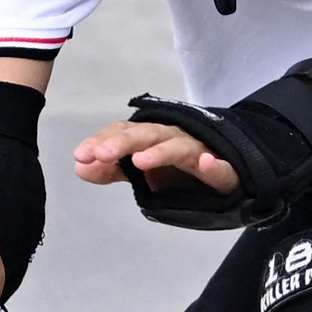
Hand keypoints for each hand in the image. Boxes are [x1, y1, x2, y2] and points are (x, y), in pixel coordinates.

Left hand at [73, 119, 240, 192]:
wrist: (231, 178)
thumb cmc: (183, 172)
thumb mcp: (144, 173)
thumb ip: (113, 169)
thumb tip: (80, 166)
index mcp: (154, 138)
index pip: (126, 133)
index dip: (103, 142)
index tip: (81, 155)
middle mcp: (175, 139)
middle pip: (148, 134)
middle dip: (124, 142)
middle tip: (101, 154)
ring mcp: (201, 153)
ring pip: (180, 147)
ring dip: (160, 152)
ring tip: (140, 161)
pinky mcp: (225, 171)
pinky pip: (220, 168)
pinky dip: (214, 163)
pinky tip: (205, 162)